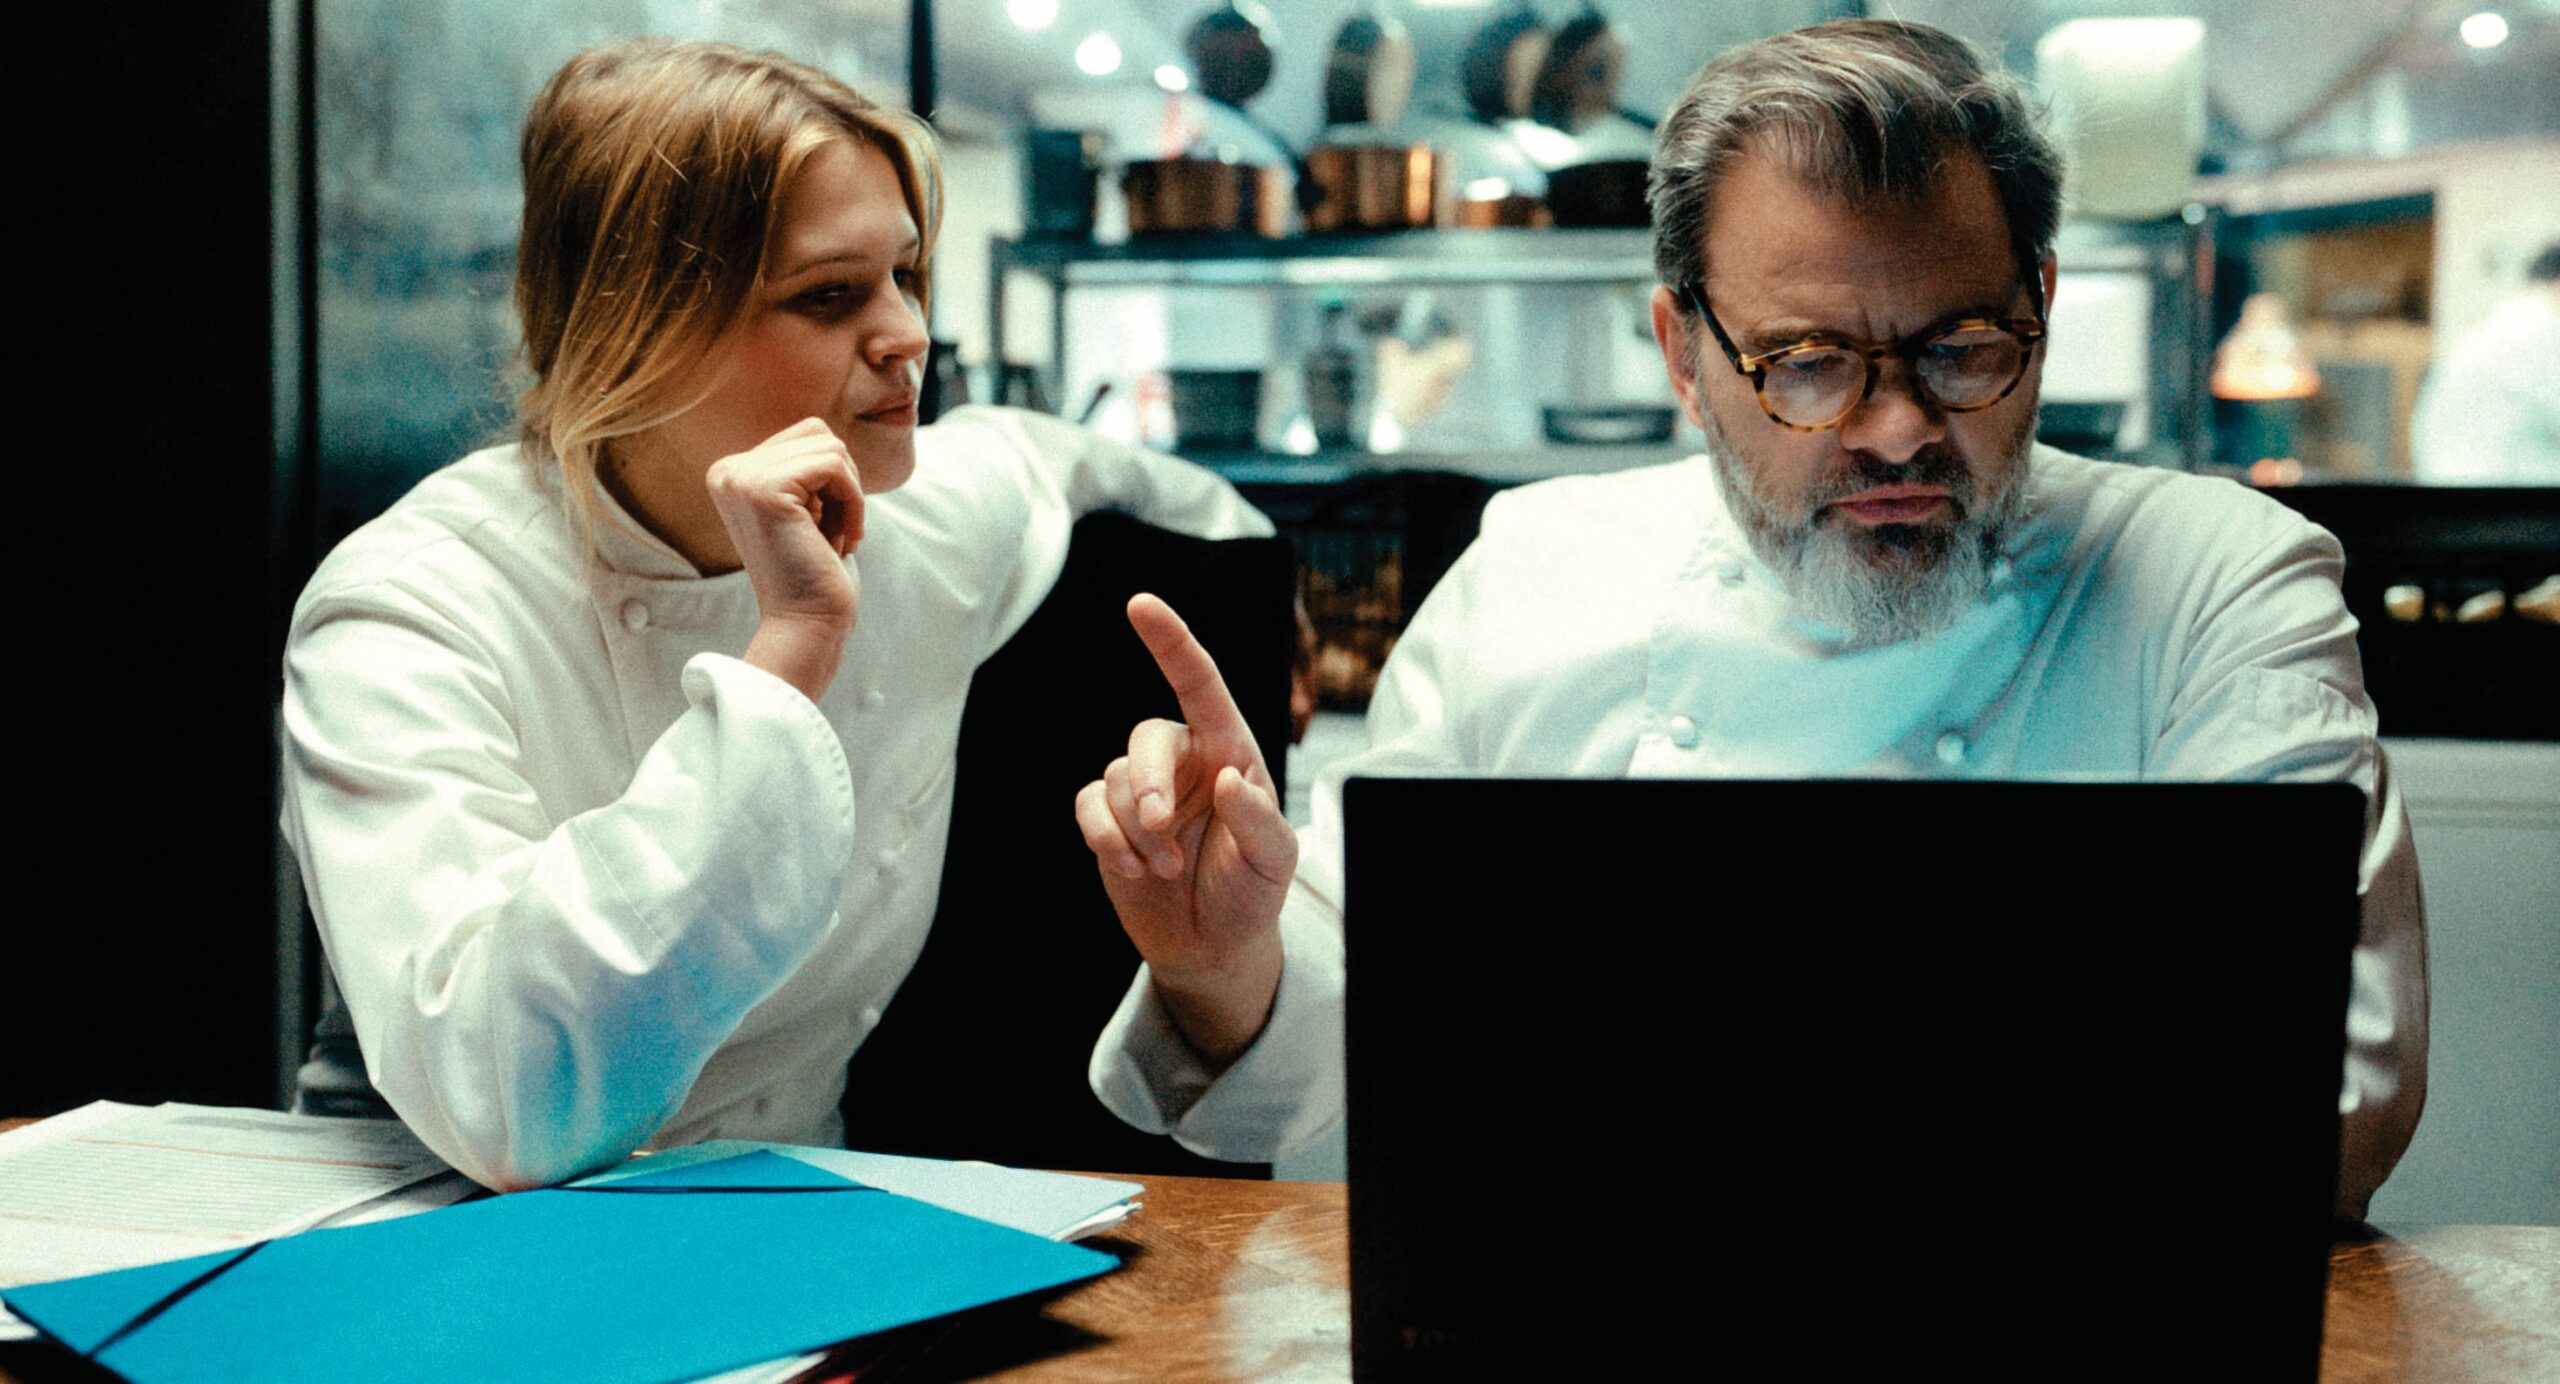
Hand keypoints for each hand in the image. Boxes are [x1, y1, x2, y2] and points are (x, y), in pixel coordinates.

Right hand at [705, 418, 864, 700]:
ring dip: (849, 497)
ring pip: (831, 447)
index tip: (824, 528)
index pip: (807, 435)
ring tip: (833, 538)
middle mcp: (727, 470)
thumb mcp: (808, 509)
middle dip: (843, 485)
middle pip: (819, 434)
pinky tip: (842, 541)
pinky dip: (854, 503)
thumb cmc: (816, 574)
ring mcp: (740, 478)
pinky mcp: (763, 489)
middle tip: (832, 534)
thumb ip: (805, 468)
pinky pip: (835, 466)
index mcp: (732, 473)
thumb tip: (824, 433)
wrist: (806, 625)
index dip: (834, 481)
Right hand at [1076, 594, 1296, 1065]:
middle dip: (1150, 783)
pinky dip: (1106, 838)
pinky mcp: (1108, 820)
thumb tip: (1225, 778)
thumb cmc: (1251, 891)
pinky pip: (1088, 806)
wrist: (1212, 944)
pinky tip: (1133, 869)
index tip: (1140, 604)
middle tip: (1164, 829)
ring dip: (1137, 830)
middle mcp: (1183, 760)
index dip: (1170, 642)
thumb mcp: (1273, 860)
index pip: (1199, 685)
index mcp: (1229, 751)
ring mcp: (1141, 789)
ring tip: (1167, 868)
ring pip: (1116, 778)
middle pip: (1146, 736)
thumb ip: (1258, 819)